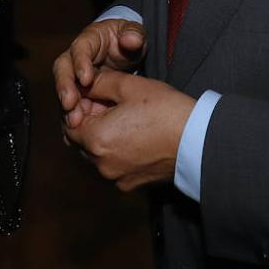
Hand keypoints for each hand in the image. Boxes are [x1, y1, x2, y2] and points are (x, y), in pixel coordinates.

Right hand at [53, 18, 146, 127]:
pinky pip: (71, 103)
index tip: (86, 79)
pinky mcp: (77, 92)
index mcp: (89, 39)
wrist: (125, 51)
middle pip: (63, 69)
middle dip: (65, 87)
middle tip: (69, 104)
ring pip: (64, 89)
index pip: (80, 48)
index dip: (80, 63)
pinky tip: (74, 131)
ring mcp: (74, 75)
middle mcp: (76, 57)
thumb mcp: (134, 33)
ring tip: (73, 121)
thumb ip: (133, 34)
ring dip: (66, 106)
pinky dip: (72, 116)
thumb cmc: (128, 39)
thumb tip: (131, 40)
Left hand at [63, 70, 195, 190]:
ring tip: (125, 119)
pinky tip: (135, 136)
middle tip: (110, 105)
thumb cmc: (166, 110)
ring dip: (103, 138)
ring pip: (97, 155)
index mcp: (95, 140)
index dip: (79, 107)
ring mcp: (116, 178)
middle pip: (81, 141)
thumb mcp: (130, 86)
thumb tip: (84, 84)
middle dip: (89, 122)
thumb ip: (99, 83)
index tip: (95, 95)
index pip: (69, 124)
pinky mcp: (131, 185)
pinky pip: (114, 166)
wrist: (199, 142)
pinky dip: (117, 152)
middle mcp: (100, 164)